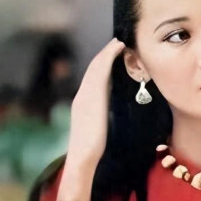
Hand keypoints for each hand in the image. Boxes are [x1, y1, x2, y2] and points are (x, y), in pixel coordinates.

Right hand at [67, 38, 124, 169]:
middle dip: (104, 55)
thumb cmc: (92, 151)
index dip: (101, 65)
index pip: (92, 79)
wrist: (82, 157)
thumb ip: (103, 119)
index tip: (112, 56)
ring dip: (107, 52)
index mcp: (82, 103)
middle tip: (117, 43)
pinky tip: (117, 50)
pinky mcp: (92, 95)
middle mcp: (82, 95)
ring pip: (96, 66)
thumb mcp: (98, 130)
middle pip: (93, 69)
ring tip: (119, 43)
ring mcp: (85, 94)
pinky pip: (100, 70)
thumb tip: (112, 117)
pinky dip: (108, 57)